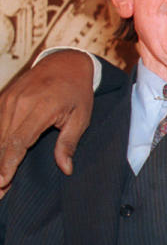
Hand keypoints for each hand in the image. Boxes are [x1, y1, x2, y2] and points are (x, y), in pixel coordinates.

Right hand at [0, 51, 95, 194]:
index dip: (8, 164)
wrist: (65, 62)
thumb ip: (69, 143)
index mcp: (40, 108)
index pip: (19, 141)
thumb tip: (66, 169)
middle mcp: (19, 104)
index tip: (2, 182)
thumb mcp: (81, 117)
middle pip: (3, 142)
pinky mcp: (3, 98)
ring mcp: (8, 100)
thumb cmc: (77, 91)